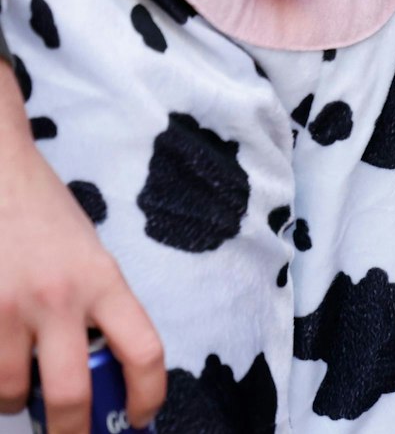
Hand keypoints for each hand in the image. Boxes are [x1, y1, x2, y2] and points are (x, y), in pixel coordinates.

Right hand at [0, 83, 163, 432]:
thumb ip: (98, 307)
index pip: (144, 352)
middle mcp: (59, 298)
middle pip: (73, 393)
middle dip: (72, 431)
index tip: (137, 419)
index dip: (147, 396)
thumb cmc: (45, 216)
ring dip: (15, 405)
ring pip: (11, 392)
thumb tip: (104, 369)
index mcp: (103, 281)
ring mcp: (8, 307)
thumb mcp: (90, 256)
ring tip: (18, 396)